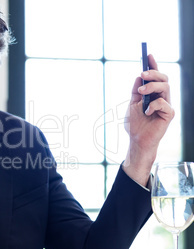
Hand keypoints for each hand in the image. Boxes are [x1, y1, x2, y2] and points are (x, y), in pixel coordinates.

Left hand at [123, 54, 174, 185]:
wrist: (136, 140)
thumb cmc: (135, 123)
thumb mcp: (132, 103)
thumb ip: (136, 90)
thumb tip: (139, 75)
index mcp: (153, 94)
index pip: (155, 77)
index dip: (153, 65)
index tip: (147, 55)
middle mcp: (162, 97)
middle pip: (163, 79)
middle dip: (153, 74)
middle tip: (142, 75)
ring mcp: (167, 105)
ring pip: (165, 87)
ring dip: (152, 87)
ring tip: (141, 92)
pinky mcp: (169, 114)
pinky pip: (164, 103)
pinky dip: (153, 105)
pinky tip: (146, 112)